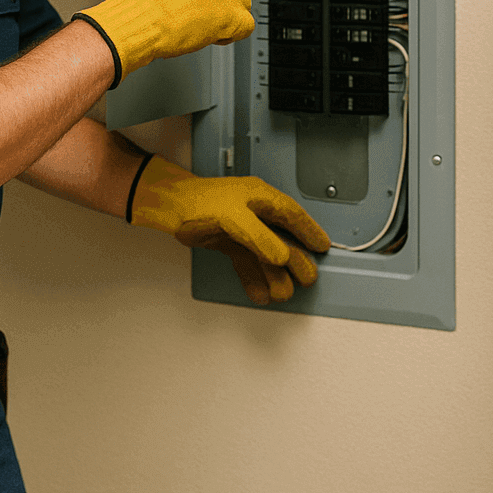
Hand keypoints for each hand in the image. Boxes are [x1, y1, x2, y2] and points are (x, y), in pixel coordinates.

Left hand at [128, 155, 330, 303]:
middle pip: (282, 239)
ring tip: (281, 294)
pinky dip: (253, 278)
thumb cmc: (198, 202)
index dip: (309, 231)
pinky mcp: (228, 242)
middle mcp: (253, 212)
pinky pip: (247, 263)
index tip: (323, 246)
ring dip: (274, 275)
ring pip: (265, 255)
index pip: (292, 215)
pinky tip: (258, 292)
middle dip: (296, 261)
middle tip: (307, 278)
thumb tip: (282, 255)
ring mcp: (241, 228)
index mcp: (260, 198)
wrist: (169, 208)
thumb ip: (260, 237)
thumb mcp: (234, 218)